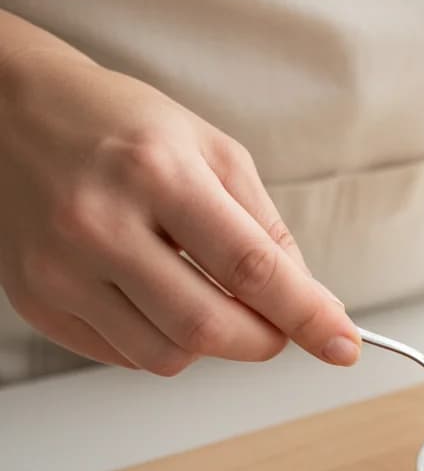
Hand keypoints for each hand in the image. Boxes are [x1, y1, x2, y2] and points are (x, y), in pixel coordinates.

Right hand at [0, 48, 359, 373]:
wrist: (10, 113)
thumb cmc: (122, 128)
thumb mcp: (212, 152)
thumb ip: (266, 230)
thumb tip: (311, 303)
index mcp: (156, 172)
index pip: (252, 268)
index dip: (308, 316)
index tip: (343, 344)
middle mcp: (100, 223)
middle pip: (210, 328)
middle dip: (264, 339)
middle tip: (276, 324)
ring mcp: (61, 269)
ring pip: (169, 356)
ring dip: (211, 343)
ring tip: (203, 293)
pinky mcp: (39, 302)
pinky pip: (128, 356)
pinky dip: (163, 341)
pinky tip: (155, 296)